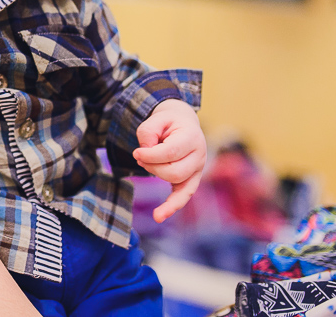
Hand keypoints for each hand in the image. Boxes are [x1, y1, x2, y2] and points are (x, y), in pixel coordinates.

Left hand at [133, 98, 206, 222]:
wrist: (182, 124)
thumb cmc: (167, 123)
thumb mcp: (155, 119)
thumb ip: (147, 133)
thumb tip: (144, 152)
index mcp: (192, 137)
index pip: (171, 152)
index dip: (150, 155)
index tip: (136, 153)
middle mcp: (200, 155)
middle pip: (174, 171)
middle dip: (151, 166)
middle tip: (140, 156)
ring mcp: (198, 169)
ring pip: (177, 182)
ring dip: (156, 174)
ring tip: (146, 164)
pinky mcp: (192, 180)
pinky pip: (184, 196)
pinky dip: (172, 207)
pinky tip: (158, 216)